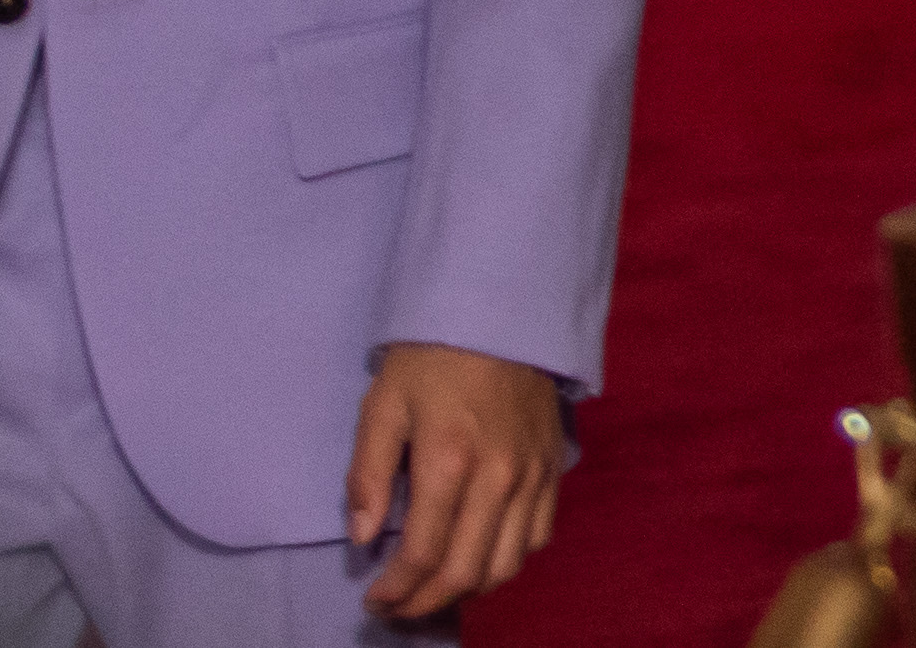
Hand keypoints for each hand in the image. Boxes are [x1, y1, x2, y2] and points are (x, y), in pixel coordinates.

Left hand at [348, 342, 562, 618]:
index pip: (423, 553)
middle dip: (426, 602)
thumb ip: (368, 474)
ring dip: (468, 589)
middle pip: (466, 571)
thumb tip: (362, 537)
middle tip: (398, 606)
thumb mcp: (383, 404)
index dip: (395, 590)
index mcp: (449, 460)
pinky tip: (481, 555)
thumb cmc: (432, 356)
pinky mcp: (554, 468)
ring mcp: (533, 475)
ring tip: (436, 587)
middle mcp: (498, 477)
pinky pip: (538, 536)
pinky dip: (509, 560)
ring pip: (507, 564)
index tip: (373, 600)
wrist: (502, 310)